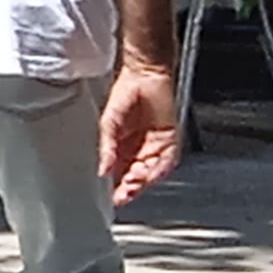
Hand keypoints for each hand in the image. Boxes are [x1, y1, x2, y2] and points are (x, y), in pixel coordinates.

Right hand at [99, 60, 180, 203]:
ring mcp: (155, 146)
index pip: (119, 173)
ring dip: (144, 180)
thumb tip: (102, 169)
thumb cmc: (126, 93)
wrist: (146, 76)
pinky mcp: (170, 139)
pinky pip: (167, 160)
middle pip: (136, 176)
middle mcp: (138, 149)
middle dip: (131, 188)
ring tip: (134, 183)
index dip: (116, 187)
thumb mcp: (108, 122)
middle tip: (123, 195)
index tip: (112, 197)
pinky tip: (151, 174)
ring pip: (152, 171)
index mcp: (120, 147)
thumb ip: (106, 146)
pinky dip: (160, 169)